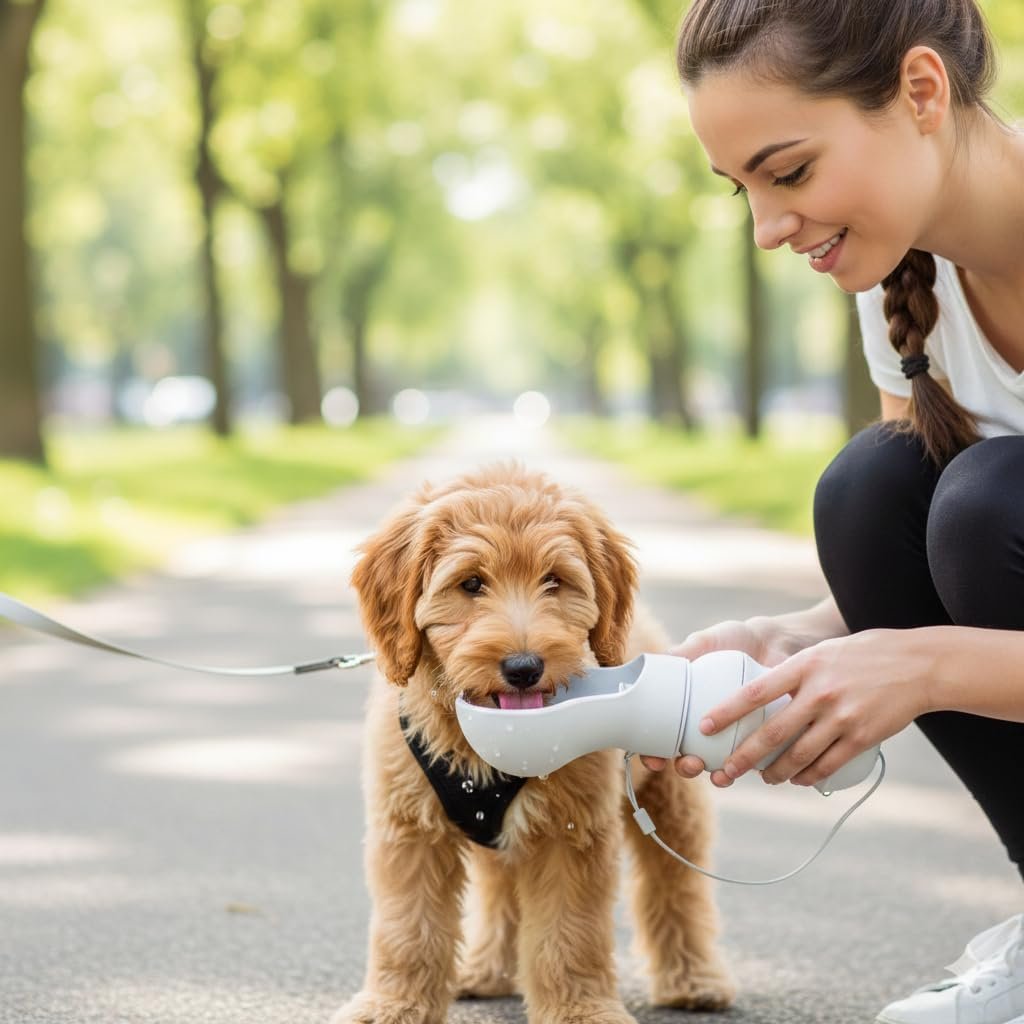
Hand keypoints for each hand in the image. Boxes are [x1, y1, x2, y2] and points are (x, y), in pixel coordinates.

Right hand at [641, 616, 798, 779]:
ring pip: (717, 765)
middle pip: (685, 756)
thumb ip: (684, 651)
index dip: (652, 753)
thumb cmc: (735, 638)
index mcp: (683, 706)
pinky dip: (749, 769)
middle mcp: (703, 725)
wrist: (777, 640)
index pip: (660, 735)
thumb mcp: (706, 641)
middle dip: (684, 768)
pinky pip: (752, 761)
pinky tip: (749, 771)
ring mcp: (731, 734)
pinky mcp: (760, 738)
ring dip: (714, 776)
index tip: (653, 759)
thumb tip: (659, 661)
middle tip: (690, 763)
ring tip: (717, 774)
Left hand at [700, 629, 930, 787]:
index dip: (728, 711)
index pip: (756, 691)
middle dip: (745, 756)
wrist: (918, 664)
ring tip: (764, 778)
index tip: (705, 725)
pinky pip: (827, 764)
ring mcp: (841, 717)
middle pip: (773, 732)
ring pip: (799, 755)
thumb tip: (761, 695)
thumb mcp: (822, 652)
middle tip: (726, 771)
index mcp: (804, 666)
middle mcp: (820, 693)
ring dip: (776, 772)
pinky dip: (808, 776)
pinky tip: (798, 779)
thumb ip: (794, 672)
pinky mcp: (861, 737)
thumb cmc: (864, 654)